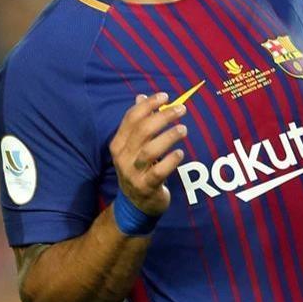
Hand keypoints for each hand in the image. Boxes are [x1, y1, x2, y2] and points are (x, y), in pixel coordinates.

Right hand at [109, 92, 186, 215]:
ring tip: (183, 130)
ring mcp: (133, 173)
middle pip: (142, 131)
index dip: (148, 105)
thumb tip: (141, 97)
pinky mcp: (146, 187)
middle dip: (163, 117)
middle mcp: (123, 157)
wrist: (135, 205)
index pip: (131, 118)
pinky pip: (159, 172)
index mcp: (118, 143)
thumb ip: (137, 123)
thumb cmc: (138, 169)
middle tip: (181, 110)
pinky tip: (180, 153)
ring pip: (150, 150)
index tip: (165, 96)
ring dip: (168, 137)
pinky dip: (170, 161)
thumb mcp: (133, 147)